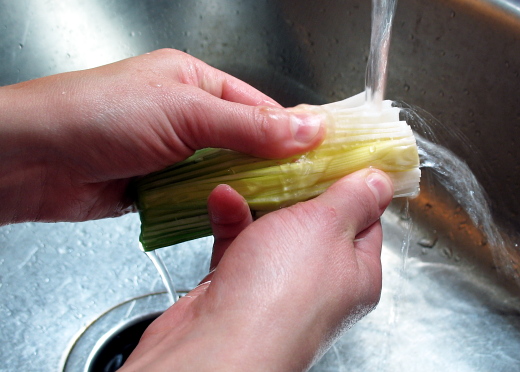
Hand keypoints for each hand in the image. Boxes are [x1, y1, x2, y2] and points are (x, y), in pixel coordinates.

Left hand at [0, 49, 324, 223]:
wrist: (34, 160)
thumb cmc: (99, 116)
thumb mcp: (185, 112)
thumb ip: (248, 126)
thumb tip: (309, 128)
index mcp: (197, 82)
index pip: (260, 107)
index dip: (293, 132)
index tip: (324, 156)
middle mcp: (188, 116)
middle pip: (246, 144)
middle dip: (272, 167)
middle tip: (305, 191)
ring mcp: (174, 153)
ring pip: (225, 174)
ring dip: (242, 190)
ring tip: (275, 210)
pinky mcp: (160, 186)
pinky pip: (201, 197)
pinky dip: (216, 207)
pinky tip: (235, 218)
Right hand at [120, 168, 392, 371]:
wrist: (215, 346)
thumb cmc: (280, 293)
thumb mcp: (329, 226)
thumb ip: (354, 199)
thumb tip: (381, 181)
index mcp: (355, 273)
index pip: (365, 219)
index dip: (352, 183)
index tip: (339, 152)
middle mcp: (318, 283)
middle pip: (315, 221)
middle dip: (299, 188)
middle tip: (289, 153)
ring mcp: (276, 286)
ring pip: (272, 231)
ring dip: (259, 201)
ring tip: (250, 171)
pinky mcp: (237, 287)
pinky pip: (238, 244)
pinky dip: (231, 219)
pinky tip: (223, 199)